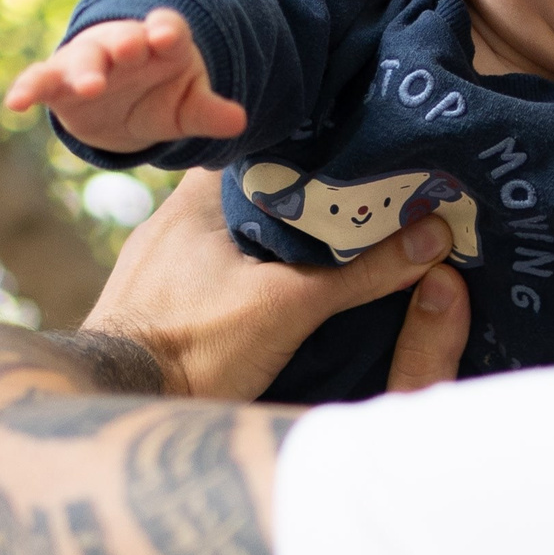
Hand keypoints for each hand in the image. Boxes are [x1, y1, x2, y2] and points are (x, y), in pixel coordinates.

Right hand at [5, 9, 247, 151]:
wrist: (124, 107)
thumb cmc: (161, 97)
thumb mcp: (189, 107)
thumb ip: (210, 111)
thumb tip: (240, 121)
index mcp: (161, 42)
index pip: (168, 29)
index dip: (167, 30)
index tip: (166, 35)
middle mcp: (122, 45)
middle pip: (123, 39)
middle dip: (125, 42)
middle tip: (128, 48)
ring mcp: (89, 62)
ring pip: (83, 60)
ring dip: (85, 69)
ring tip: (89, 85)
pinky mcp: (58, 84)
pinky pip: (40, 82)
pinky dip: (27, 88)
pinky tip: (15, 103)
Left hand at [84, 169, 470, 401]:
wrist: (119, 403)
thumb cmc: (194, 346)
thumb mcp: (290, 306)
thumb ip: (361, 273)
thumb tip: (434, 237)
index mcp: (197, 196)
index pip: (266, 151)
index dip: (316, 152)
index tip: (363, 159)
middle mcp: (170, 218)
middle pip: (254, 194)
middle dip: (303, 204)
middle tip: (361, 211)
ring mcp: (156, 260)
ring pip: (232, 235)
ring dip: (273, 242)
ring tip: (328, 252)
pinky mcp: (151, 298)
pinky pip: (210, 268)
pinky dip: (244, 273)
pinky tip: (271, 293)